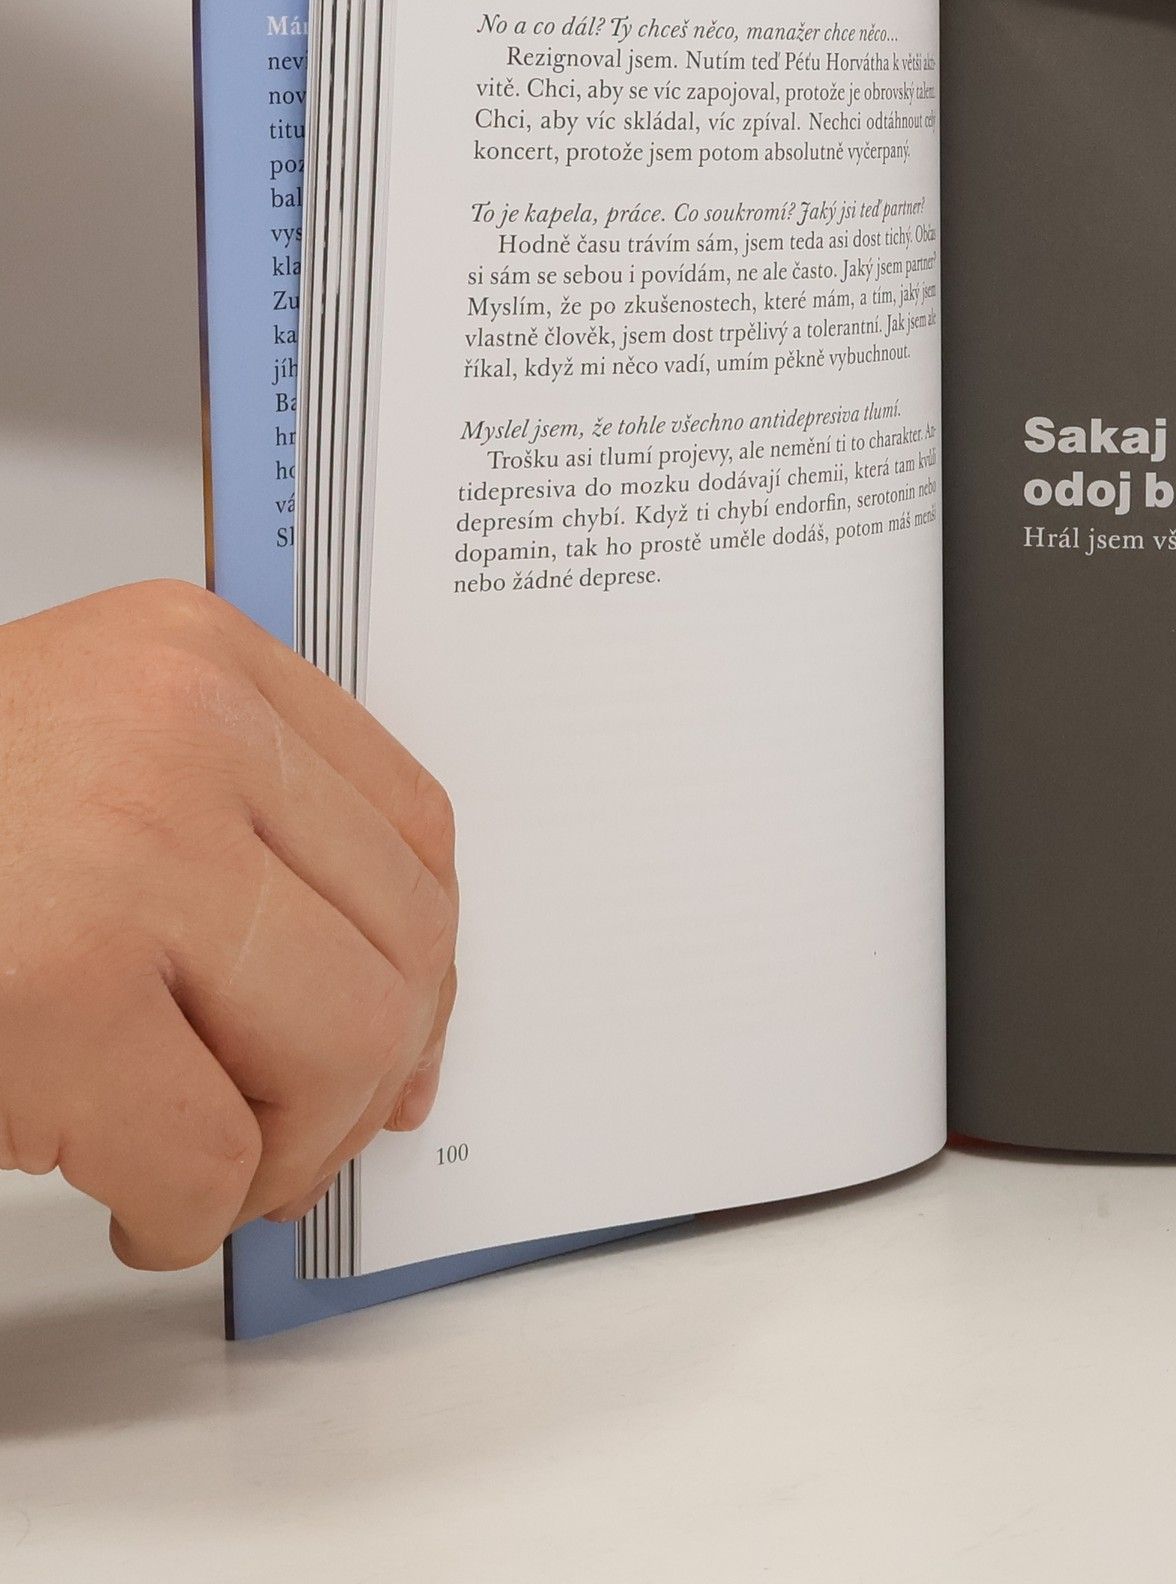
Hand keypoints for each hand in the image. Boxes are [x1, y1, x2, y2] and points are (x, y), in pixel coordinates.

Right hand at [0, 582, 457, 1268]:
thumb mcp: (92, 761)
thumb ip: (243, 845)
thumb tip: (403, 1034)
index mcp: (197, 659)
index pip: (414, 826)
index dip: (425, 963)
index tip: (405, 1042)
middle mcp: (182, 728)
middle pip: (402, 946)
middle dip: (359, 1082)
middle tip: (292, 1138)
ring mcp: (126, 846)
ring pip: (344, 1045)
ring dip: (286, 1149)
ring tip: (210, 1170)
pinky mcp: (55, 985)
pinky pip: (213, 1147)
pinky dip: (190, 1211)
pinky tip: (138, 1203)